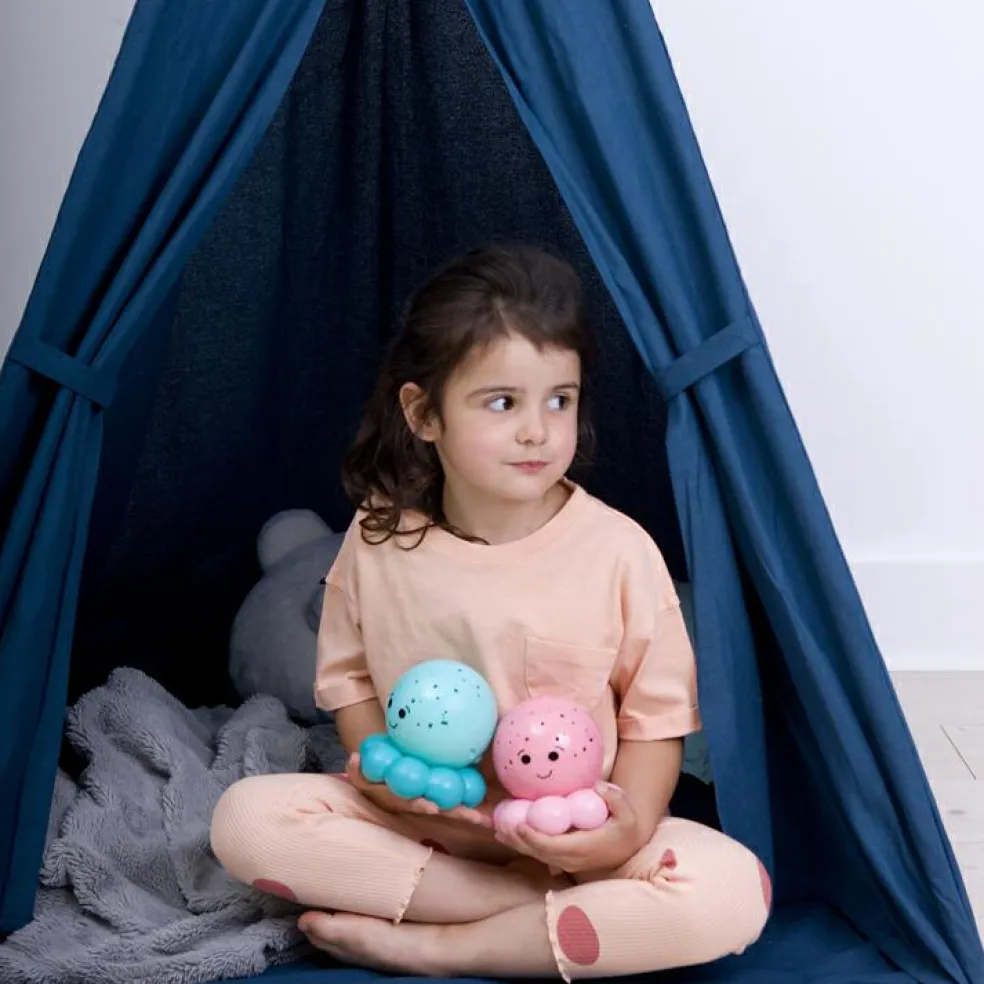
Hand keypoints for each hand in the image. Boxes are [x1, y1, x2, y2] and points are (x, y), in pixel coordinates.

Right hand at [344, 753, 492, 827]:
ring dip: (468, 813)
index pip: (410, 801)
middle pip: (439, 809)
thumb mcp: (359, 773)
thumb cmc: (370, 776)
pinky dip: (471, 804)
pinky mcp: (439, 793)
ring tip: (487, 819)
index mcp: (400, 797)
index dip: (420, 804)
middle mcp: (417, 802)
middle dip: (456, 815)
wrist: (378, 780)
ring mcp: (429, 800)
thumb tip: (355, 758)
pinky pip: (457, 797)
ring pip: (451, 807)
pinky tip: (490, 810)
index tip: (430, 806)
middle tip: (474, 818)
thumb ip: (357, 768)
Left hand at [494, 783, 641, 872]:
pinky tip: (510, 832)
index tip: (518, 823)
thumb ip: (615, 799)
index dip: (533, 838)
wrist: (628, 849)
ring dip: (516, 843)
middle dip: (517, 841)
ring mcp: (566, 862)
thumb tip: (598, 786)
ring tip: (497, 829)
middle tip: (499, 825)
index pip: (552, 846)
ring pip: (536, 855)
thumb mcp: (628, 814)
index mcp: (584, 848)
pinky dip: (523, 843)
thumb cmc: (626, 829)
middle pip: (538, 853)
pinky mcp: (562, 859)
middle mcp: (571, 859)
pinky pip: (539, 852)